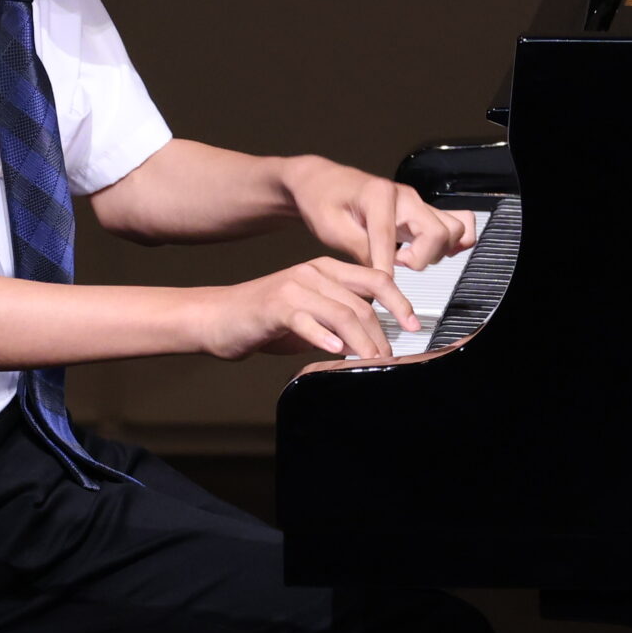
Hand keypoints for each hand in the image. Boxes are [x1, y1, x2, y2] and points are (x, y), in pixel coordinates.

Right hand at [191, 258, 422, 361]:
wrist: (218, 316)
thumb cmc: (263, 318)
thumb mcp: (309, 315)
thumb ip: (338, 321)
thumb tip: (370, 342)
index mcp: (325, 270)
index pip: (375, 279)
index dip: (399, 302)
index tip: (414, 325)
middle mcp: (312, 273)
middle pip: (361, 302)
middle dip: (381, 335)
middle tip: (387, 360)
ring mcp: (294, 287)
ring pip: (341, 313)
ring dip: (361, 342)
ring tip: (369, 362)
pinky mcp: (275, 306)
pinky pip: (306, 320)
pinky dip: (324, 337)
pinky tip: (336, 352)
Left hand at [280, 157, 480, 271]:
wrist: (320, 182)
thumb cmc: (321, 199)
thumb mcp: (332, 228)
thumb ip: (361, 251)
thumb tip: (382, 276)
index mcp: (379, 195)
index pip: (391, 239)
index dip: (385, 268)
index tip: (381, 288)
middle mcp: (405, 196)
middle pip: (438, 233)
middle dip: (420, 259)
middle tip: (396, 265)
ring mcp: (416, 202)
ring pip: (453, 228)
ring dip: (437, 251)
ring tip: (409, 259)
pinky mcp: (420, 211)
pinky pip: (455, 223)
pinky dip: (454, 241)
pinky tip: (433, 253)